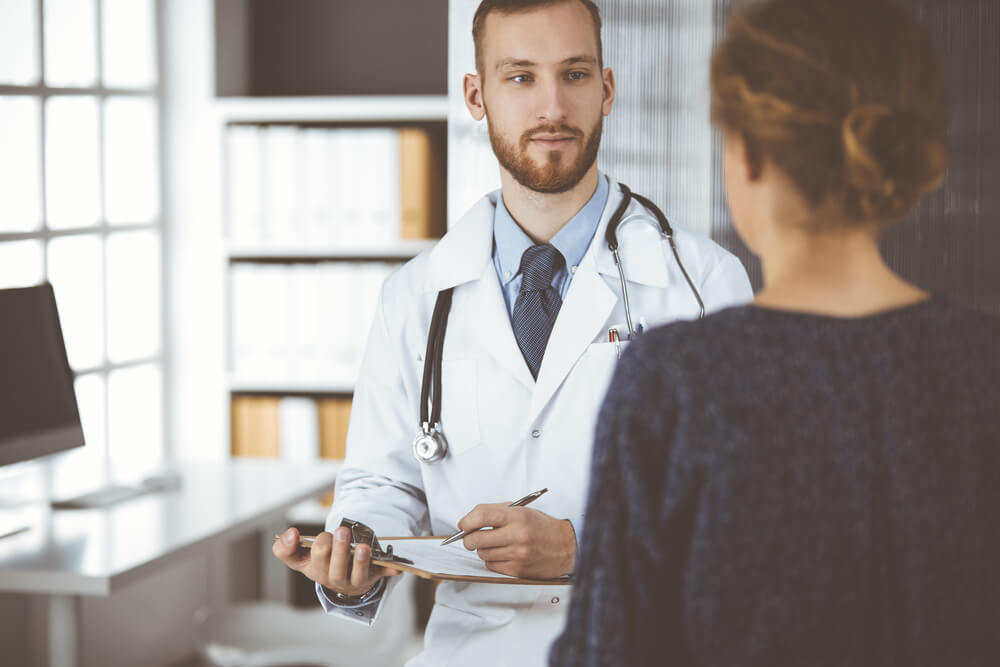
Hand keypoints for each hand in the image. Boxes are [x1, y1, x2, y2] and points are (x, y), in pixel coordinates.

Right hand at [272, 526, 400, 597]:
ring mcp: (354, 579)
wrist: (342, 580)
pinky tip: (396, 567)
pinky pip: (382, 574)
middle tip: (342, 532)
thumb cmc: (321, 563)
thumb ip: (285, 547)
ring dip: (361, 561)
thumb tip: (290, 534)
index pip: (305, 562)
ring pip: (357, 575)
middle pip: (333, 568)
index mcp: (314, 570)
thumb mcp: (300, 557)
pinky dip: (390, 570)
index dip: (310, 549)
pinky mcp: (373, 576)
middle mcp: (333, 578)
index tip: (308, 535)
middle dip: (338, 549)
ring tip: (363, 548)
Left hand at [458, 504, 576, 578]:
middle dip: (469, 539)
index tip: (463, 525)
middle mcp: (517, 535)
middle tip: (471, 537)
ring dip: (483, 549)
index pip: (481, 515)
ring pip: (482, 554)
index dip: (467, 521)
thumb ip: (496, 512)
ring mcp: (517, 554)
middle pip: (476, 539)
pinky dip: (492, 560)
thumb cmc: (543, 527)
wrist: (566, 546)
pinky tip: (502, 554)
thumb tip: (469, 520)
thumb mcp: (522, 510)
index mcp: (517, 516)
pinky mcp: (518, 570)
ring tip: (495, 544)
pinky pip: (492, 566)